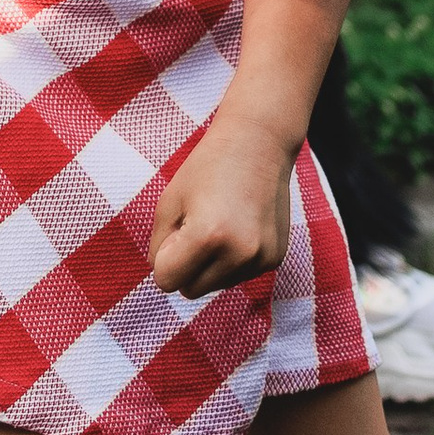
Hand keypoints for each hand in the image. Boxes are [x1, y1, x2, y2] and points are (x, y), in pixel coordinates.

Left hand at [150, 124, 294, 297]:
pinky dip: (231, 259)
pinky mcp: (275, 259)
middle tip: (194, 226)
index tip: (175, 230)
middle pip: (190, 290)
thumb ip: (158, 246)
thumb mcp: (168, 203)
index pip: (166, 280)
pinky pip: (238, 275)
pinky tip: (238, 226)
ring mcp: (261, 259)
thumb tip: (166, 279)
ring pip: (215, 285)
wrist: (258, 144)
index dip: (163, 257)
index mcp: (207, 237)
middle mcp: (238, 254)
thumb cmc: (206, 169)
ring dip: (209, 264)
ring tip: (219, 223)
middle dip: (185, 266)